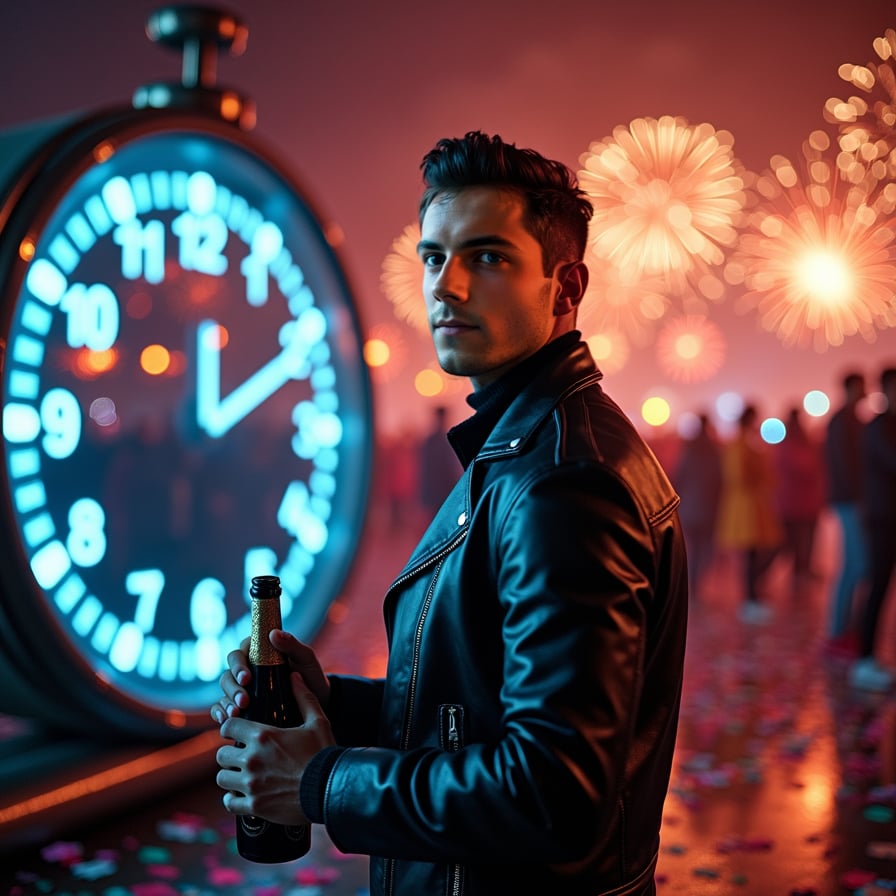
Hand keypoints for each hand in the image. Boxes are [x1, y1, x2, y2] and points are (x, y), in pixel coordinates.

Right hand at [210, 630, 330, 723]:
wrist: (318, 703)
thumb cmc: (310, 676)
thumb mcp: (306, 659)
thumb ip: (292, 645)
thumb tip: (274, 634)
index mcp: (258, 654)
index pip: (239, 653)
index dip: (238, 665)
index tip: (247, 678)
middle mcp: (247, 670)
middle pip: (228, 675)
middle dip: (233, 688)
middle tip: (244, 701)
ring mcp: (244, 690)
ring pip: (225, 693)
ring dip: (227, 702)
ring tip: (236, 713)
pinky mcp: (243, 708)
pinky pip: (223, 709)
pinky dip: (220, 713)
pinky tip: (225, 721)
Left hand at [215, 671, 334, 826]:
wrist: (330, 789)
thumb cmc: (323, 754)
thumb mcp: (317, 721)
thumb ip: (304, 697)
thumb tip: (294, 676)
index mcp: (263, 736)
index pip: (228, 726)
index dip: (230, 728)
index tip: (234, 733)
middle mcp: (252, 759)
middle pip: (221, 755)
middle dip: (229, 755)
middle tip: (240, 757)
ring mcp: (251, 784)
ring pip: (222, 778)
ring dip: (230, 776)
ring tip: (241, 777)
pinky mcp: (253, 806)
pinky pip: (229, 802)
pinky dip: (233, 800)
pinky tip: (242, 797)